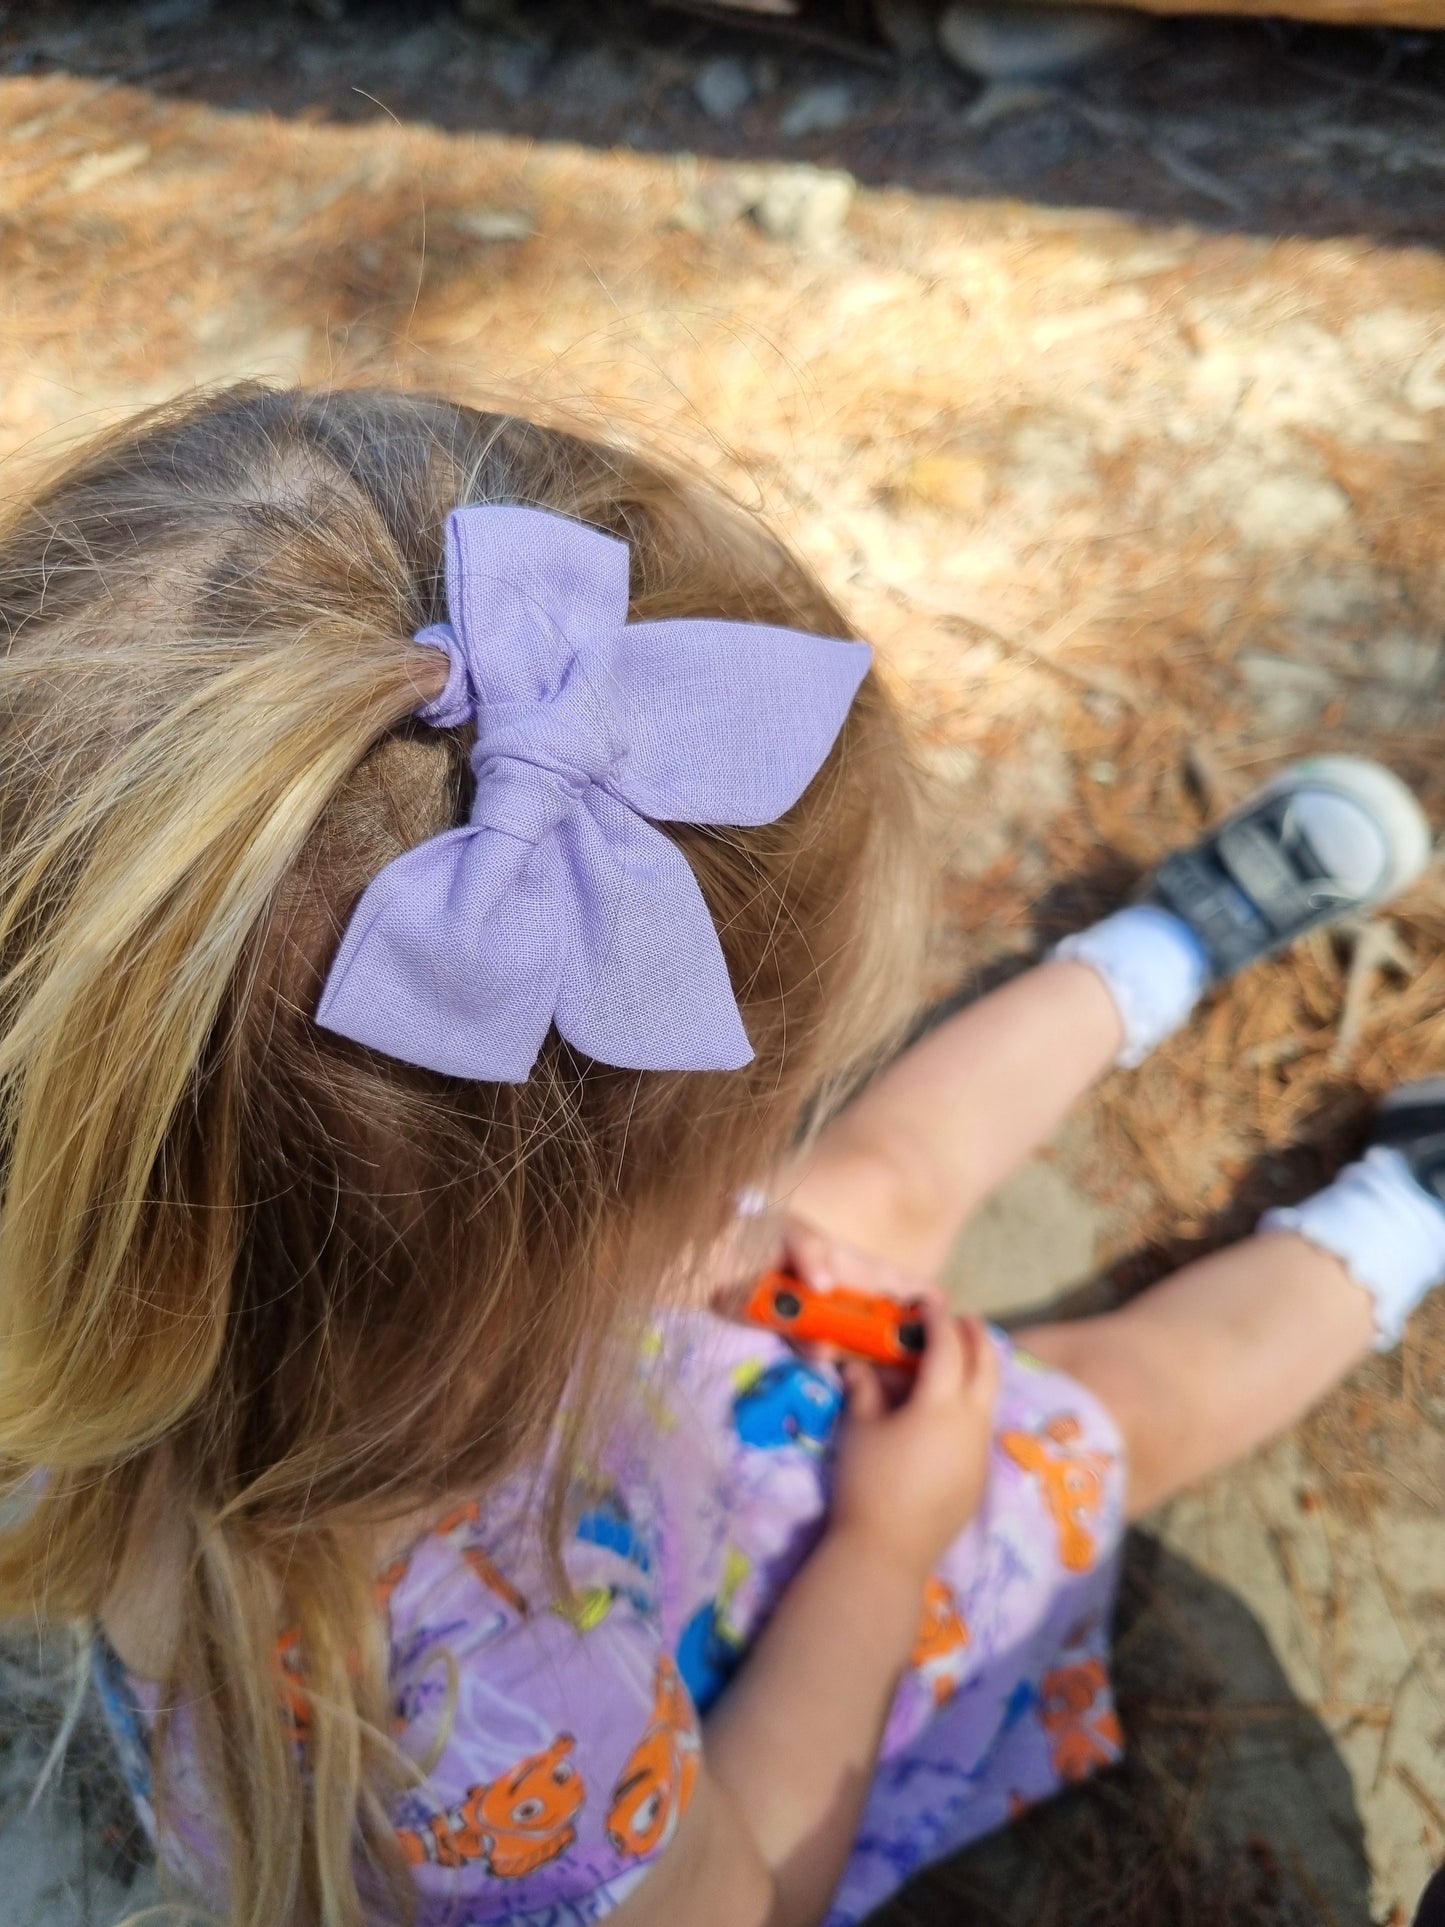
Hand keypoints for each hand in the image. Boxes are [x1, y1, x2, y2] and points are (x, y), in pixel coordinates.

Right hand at [828, 1293, 999, 1581]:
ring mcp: (980, 1451)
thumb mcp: (859, 1428)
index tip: (929, 1302)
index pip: (947, 1346)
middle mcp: (972, 1421)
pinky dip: (974, 1404)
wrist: (887, 1552)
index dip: (937, 1319)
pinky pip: (982, 1427)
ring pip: (989, 1397)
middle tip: (964, 1319)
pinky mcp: (979, 1477)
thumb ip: (865, 1389)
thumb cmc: (868, 1482)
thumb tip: (859, 1365)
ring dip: (979, 1371)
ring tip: (961, 1359)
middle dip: (976, 1337)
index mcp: (943, 1403)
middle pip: (986, 1365)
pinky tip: (952, 1411)